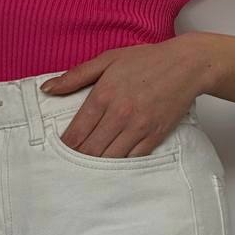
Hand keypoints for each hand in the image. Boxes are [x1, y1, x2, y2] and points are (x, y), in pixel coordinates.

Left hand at [40, 36, 202, 157]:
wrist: (187, 65)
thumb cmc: (147, 60)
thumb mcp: (107, 60)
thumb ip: (75, 76)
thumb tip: (47, 88)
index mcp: (103, 94)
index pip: (75, 131)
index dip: (63, 146)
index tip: (55, 153)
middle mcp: (119, 114)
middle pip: (89, 150)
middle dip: (75, 161)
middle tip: (65, 168)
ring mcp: (138, 127)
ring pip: (108, 159)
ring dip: (94, 168)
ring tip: (83, 174)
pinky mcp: (155, 136)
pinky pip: (132, 160)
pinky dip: (119, 167)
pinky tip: (109, 171)